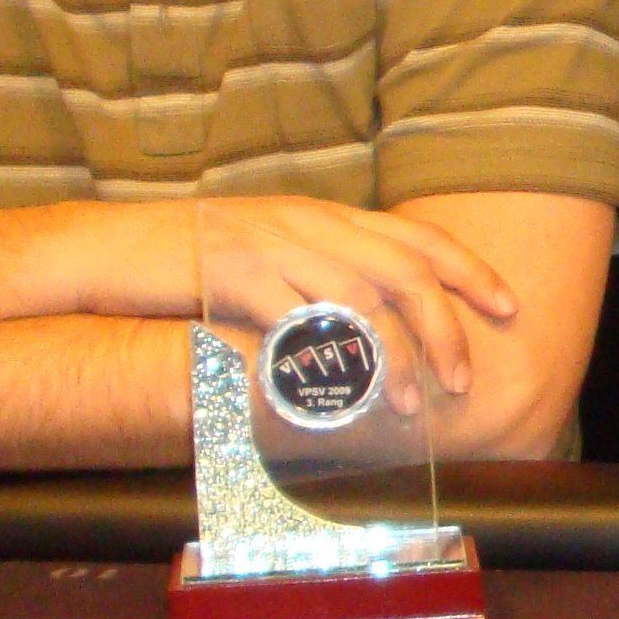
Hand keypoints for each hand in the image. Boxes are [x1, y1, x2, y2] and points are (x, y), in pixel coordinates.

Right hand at [62, 197, 517, 410]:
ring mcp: (273, 245)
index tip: (508, 307)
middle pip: (403, 271)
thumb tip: (376, 316)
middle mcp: (308, 222)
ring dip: (394, 356)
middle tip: (464, 380)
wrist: (110, 248)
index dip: (469, 271)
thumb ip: (322, 270)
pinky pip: (298, 319)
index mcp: (323, 214)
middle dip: (444, 329)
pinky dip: (331, 358)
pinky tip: (347, 392)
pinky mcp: (235, 274)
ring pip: (361, 299)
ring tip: (410, 404)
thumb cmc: (192, 258)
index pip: (416, 236)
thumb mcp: (270, 249)